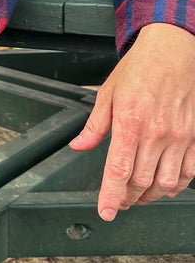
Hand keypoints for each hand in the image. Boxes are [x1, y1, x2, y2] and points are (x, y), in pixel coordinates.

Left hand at [70, 23, 194, 220]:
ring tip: (137, 195)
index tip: (105, 211)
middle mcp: (157, 133)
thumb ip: (95, 125)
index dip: (110, 195)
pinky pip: (189, 173)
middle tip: (117, 200)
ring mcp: (180, 137)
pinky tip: (164, 183)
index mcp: (130, 122)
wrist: (172, 51)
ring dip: (150, 195)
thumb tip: (79, 146)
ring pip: (166, 182)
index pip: (118, 170)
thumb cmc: (140, 69)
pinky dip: (176, 185)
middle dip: (126, 197)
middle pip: (141, 181)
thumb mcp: (107, 93)